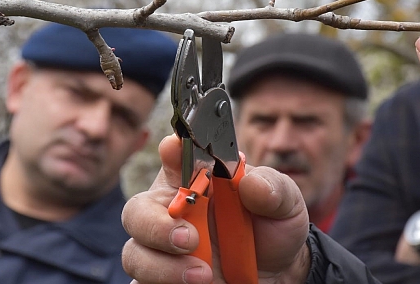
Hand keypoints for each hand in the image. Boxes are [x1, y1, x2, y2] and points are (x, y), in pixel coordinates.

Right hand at [121, 134, 310, 283]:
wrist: (280, 272)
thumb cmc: (272, 227)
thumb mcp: (284, 202)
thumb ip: (272, 188)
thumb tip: (251, 183)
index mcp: (193, 180)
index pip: (171, 157)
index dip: (170, 151)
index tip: (175, 149)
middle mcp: (170, 211)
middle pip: (136, 211)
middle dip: (154, 225)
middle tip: (188, 238)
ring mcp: (163, 249)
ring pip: (135, 254)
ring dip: (162, 266)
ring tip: (203, 275)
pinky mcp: (164, 279)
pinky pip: (143, 283)